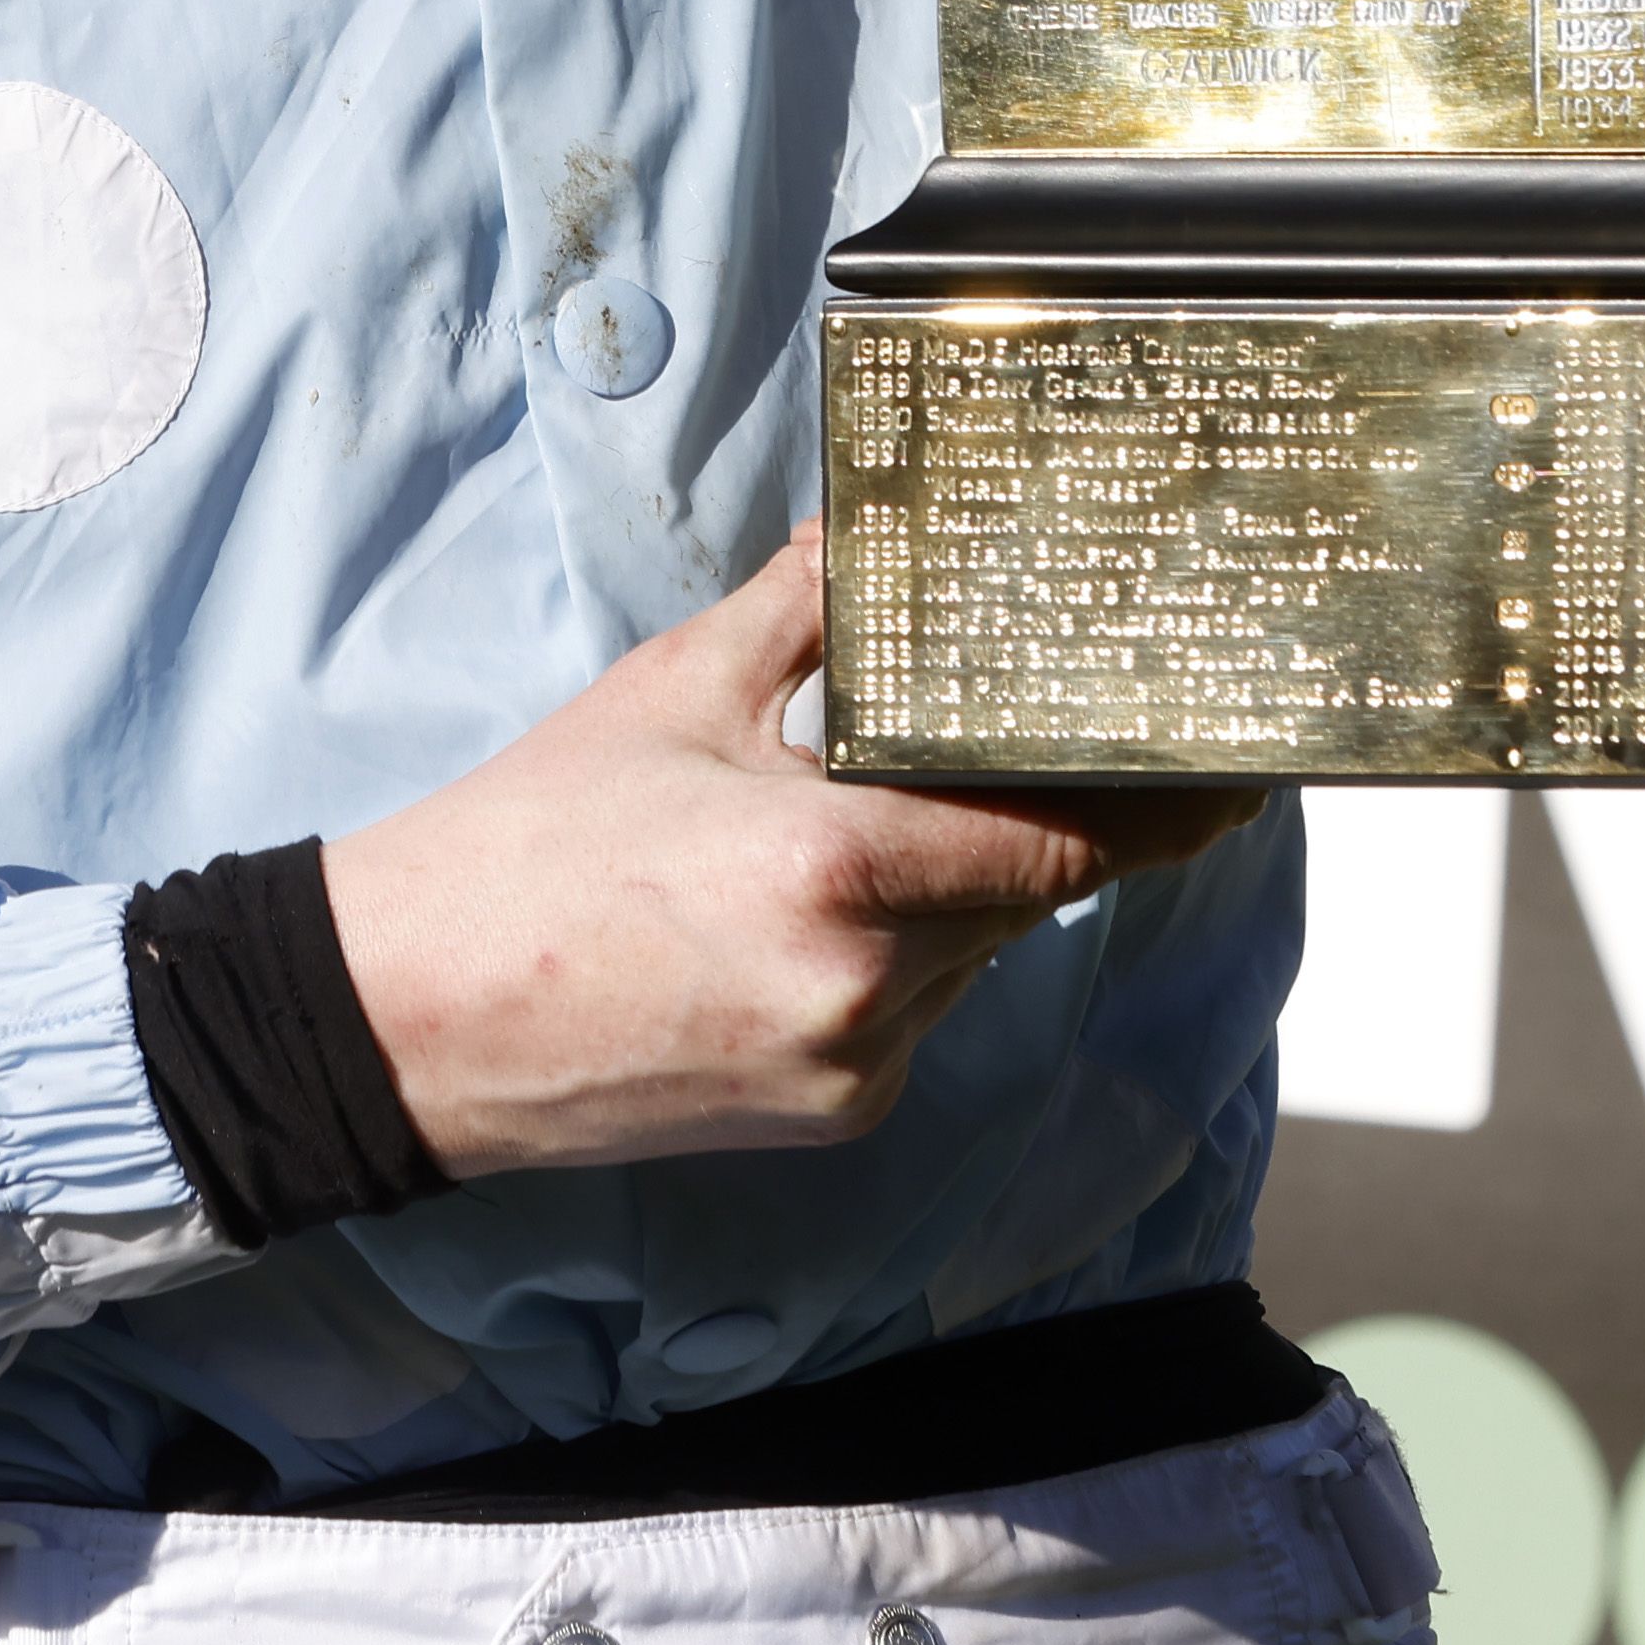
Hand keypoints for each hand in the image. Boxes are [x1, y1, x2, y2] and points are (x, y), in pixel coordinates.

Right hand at [321, 530, 1263, 1177]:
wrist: (408, 1019)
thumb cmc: (526, 848)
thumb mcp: (672, 692)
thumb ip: (803, 607)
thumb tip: (879, 527)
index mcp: (836, 871)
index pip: (1063, 839)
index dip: (1159, 801)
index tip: (1235, 766)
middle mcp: (863, 989)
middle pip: (1025, 890)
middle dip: (1028, 816)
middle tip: (1033, 739)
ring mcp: (848, 1069)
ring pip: (971, 952)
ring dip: (955, 882)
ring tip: (860, 815)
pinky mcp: (825, 1118)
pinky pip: (912, 1011)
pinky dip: (898, 949)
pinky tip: (807, 900)